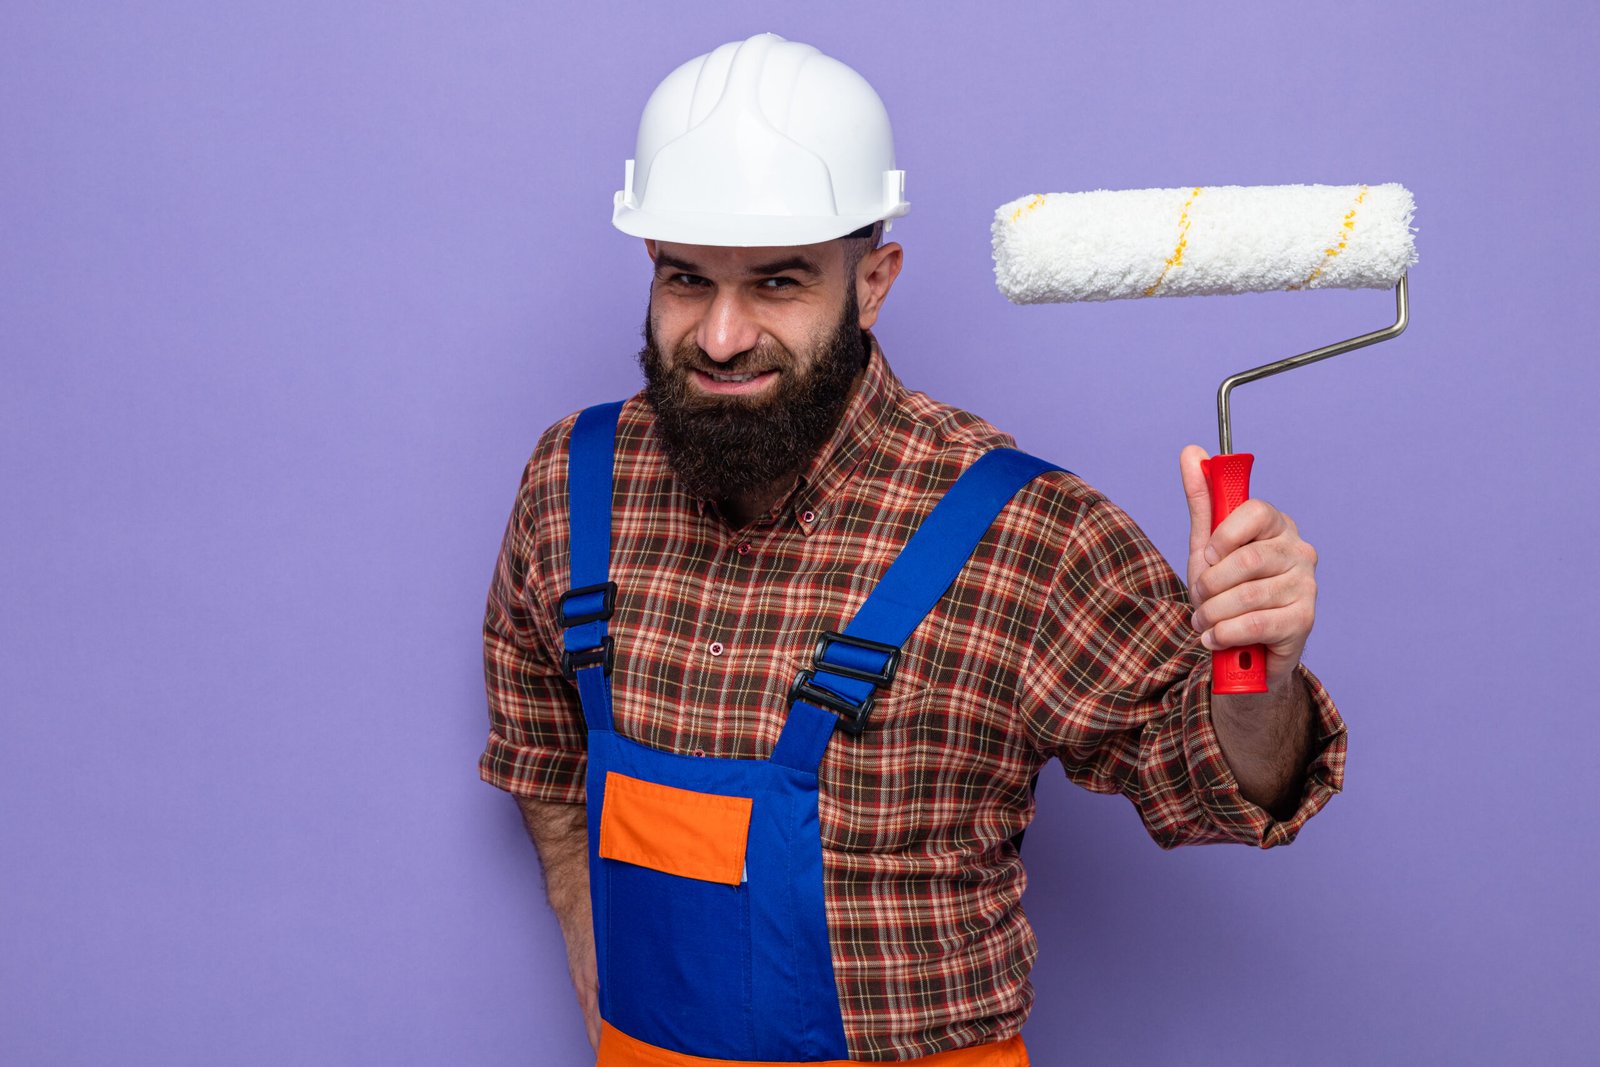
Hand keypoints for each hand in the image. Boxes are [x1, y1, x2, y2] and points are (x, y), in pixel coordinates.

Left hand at [1180, 445, 1317, 689]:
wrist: (1241, 647)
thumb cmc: (1226, 590)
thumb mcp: (1207, 545)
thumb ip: (1202, 500)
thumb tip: (1191, 451)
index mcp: (1278, 526)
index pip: (1254, 511)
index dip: (1222, 536)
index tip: (1208, 556)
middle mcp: (1300, 551)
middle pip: (1247, 559)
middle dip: (1210, 584)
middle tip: (1200, 598)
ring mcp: (1307, 586)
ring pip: (1248, 595)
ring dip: (1213, 613)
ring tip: (1205, 622)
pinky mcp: (1305, 620)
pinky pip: (1256, 624)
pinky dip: (1226, 634)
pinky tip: (1216, 638)